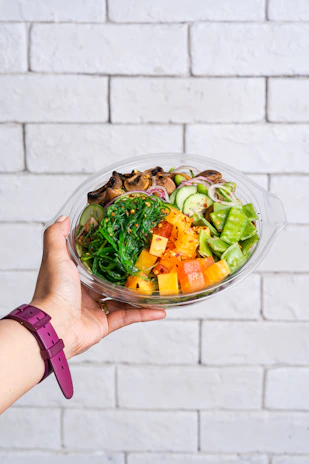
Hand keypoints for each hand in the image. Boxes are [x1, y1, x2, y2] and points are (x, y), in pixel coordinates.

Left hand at [31, 215, 165, 358]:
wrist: (54, 326)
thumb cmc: (54, 290)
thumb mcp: (55, 256)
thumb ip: (56, 236)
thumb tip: (64, 218)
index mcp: (74, 276)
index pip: (93, 262)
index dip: (107, 252)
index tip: (124, 241)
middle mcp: (85, 293)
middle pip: (111, 281)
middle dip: (128, 274)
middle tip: (147, 263)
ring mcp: (95, 309)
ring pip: (123, 300)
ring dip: (140, 294)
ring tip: (158, 285)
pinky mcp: (105, 325)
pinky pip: (128, 317)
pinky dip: (144, 314)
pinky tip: (160, 309)